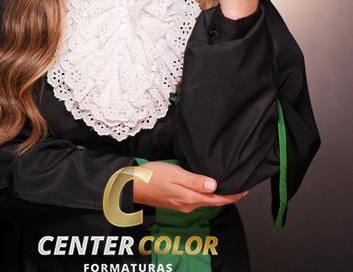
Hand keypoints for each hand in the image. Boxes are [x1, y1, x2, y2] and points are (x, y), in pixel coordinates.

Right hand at [133, 161, 248, 212]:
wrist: (132, 185)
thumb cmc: (152, 176)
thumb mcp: (175, 174)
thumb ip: (195, 181)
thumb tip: (214, 186)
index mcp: (190, 198)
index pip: (218, 199)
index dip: (233, 196)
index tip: (245, 190)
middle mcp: (188, 205)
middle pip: (213, 201)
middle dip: (227, 195)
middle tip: (239, 186)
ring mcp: (181, 205)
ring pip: (204, 201)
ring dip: (216, 195)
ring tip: (226, 186)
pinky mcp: (175, 202)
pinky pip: (195, 199)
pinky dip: (205, 195)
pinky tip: (205, 188)